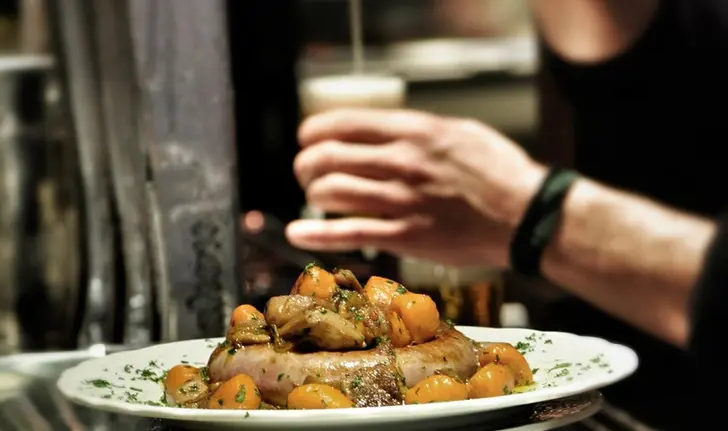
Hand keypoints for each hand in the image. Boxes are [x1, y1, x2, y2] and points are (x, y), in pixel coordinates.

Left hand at [286, 108, 546, 267]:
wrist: (527, 216)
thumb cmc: (499, 173)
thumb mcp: (460, 133)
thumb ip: (419, 130)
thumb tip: (385, 132)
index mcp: (414, 131)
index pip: (343, 123)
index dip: (313, 131)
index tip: (307, 138)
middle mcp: (402, 162)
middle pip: (327, 157)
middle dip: (305, 164)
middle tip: (306, 171)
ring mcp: (401, 200)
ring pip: (330, 192)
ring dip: (313, 194)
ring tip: (316, 197)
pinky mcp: (406, 236)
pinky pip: (348, 233)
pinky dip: (315, 233)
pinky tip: (297, 232)